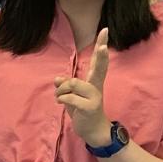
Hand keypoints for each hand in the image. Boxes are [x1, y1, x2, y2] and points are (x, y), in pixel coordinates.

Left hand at [55, 28, 109, 146]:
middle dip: (101, 56)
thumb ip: (65, 86)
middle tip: (104, 47)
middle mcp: (96, 87)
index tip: (105, 31)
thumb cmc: (81, 110)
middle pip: (99, 68)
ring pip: (72, 84)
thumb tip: (57, 79)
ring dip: (61, 90)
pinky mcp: (89, 107)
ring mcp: (94, 97)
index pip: (98, 61)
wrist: (92, 130)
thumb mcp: (71, 96)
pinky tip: (61, 103)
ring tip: (60, 98)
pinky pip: (69, 98)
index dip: (101, 46)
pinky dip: (61, 99)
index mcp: (93, 82)